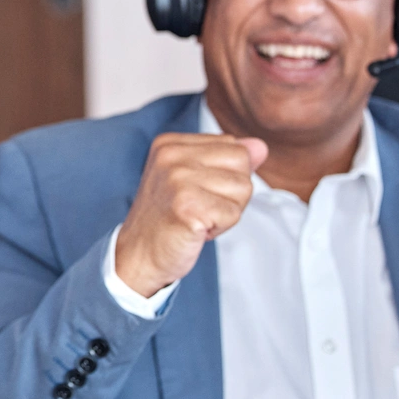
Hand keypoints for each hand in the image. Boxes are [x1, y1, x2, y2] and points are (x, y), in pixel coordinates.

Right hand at [113, 133, 267, 296]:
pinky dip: (220, 227)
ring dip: (226, 212)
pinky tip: (196, 229)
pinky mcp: (187, 205)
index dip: (226, 176)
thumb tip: (260, 146)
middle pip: (242, 163)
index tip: (196, 193)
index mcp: (171, 143)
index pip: (233, 146)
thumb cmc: (168, 219)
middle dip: (232, 192)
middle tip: (200, 208)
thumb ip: (227, 159)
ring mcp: (177, 178)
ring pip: (243, 188)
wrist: (138, 255)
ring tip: (197, 218)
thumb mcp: (195, 179)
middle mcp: (172, 155)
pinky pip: (234, 213)